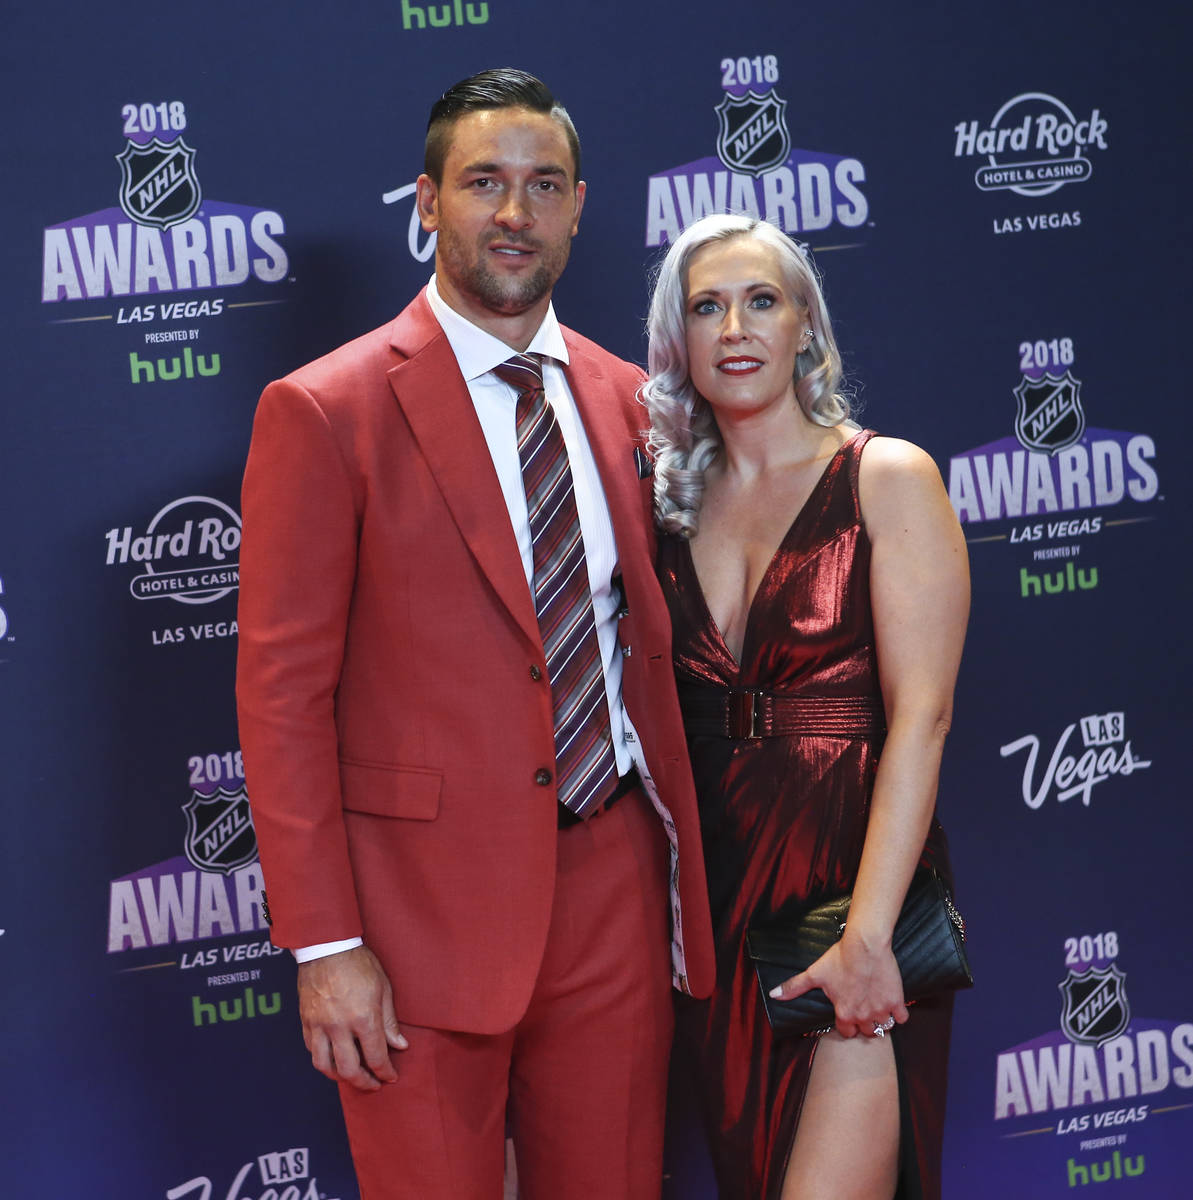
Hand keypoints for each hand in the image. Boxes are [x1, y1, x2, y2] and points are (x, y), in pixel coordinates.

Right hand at [297, 944, 407, 1090]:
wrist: (327, 946)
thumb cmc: (359, 963)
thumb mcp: (383, 987)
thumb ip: (389, 1020)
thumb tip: (400, 1045)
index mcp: (363, 1018)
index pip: (376, 1057)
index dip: (385, 1072)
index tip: (390, 1077)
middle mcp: (340, 1027)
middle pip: (349, 1070)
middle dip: (364, 1082)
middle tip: (373, 1084)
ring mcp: (320, 1025)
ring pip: (324, 1066)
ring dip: (339, 1077)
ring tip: (351, 1076)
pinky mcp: (306, 1021)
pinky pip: (312, 1050)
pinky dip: (322, 1060)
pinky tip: (332, 1058)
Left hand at [769, 934, 908, 1038]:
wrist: (864, 945)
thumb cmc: (839, 958)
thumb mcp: (814, 974)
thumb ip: (794, 987)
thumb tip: (773, 995)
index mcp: (843, 1013)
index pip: (845, 1032)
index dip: (846, 1024)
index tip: (849, 1013)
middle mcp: (862, 1017)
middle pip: (866, 1032)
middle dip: (864, 1024)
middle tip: (864, 1009)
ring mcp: (881, 1011)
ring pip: (883, 1027)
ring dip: (881, 1019)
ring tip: (877, 1007)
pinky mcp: (896, 1002)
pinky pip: (901, 1018)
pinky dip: (899, 1013)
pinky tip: (892, 1003)